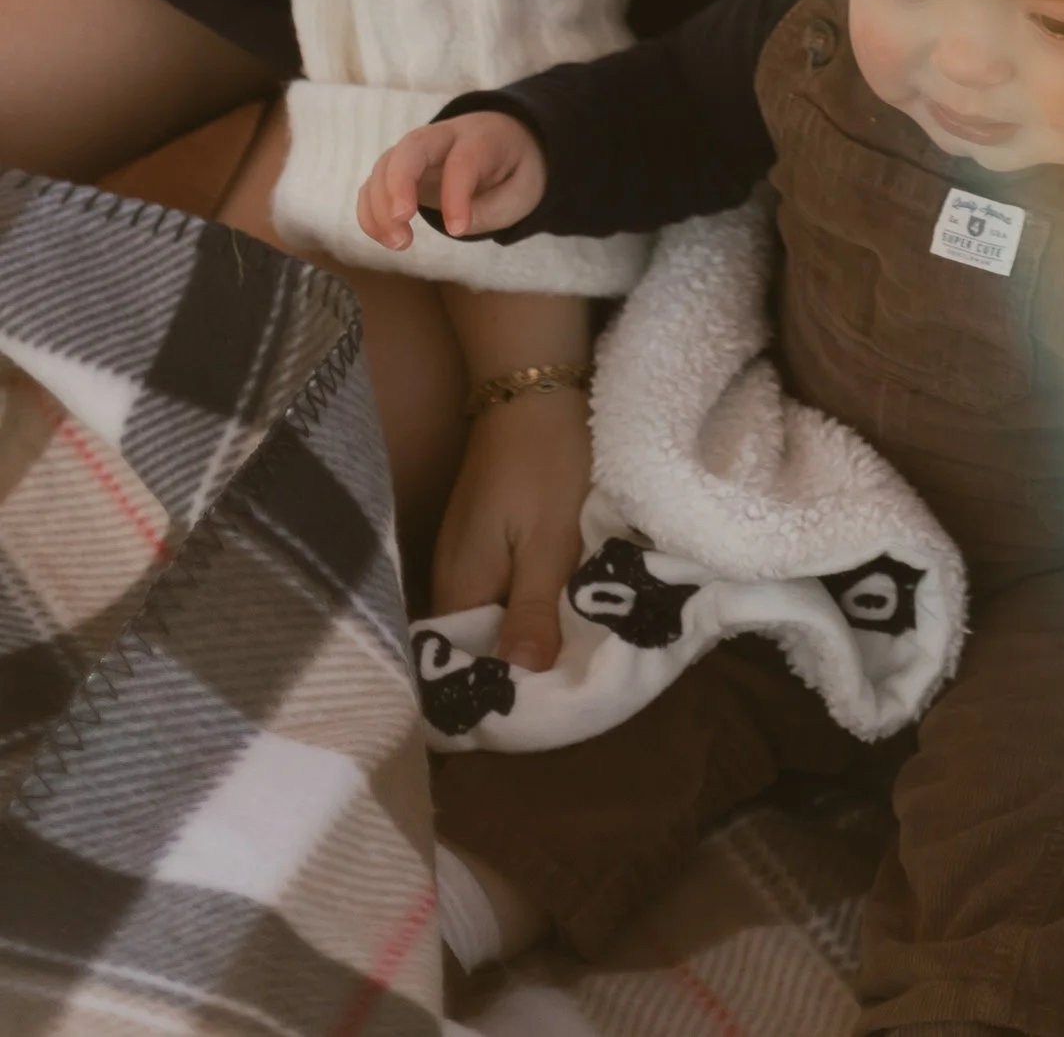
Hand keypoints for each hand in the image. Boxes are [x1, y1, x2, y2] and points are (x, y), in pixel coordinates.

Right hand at [359, 112, 546, 250]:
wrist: (506, 142)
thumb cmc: (515, 169)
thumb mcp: (523, 190)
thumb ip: (493, 209)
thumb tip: (456, 227)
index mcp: (481, 137)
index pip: (463, 160)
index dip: (456, 195)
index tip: (458, 230)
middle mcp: (444, 137)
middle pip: (412, 146)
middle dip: (400, 181)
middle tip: (401, 220)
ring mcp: (417, 151)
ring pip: (386, 164)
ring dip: (381, 205)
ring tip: (399, 243)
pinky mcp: (400, 169)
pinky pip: (374, 184)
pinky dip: (370, 211)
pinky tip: (384, 238)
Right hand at [431, 382, 591, 673]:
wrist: (535, 389)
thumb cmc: (545, 465)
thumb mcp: (549, 542)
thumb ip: (532, 610)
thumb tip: (520, 679)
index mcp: (459, 586)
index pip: (457, 666)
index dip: (489, 696)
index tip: (527, 722)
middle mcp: (450, 578)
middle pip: (474, 646)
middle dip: (510, 672)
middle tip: (558, 701)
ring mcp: (465, 555)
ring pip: (489, 618)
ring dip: (520, 638)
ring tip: (564, 670)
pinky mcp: (485, 537)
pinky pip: (499, 590)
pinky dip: (524, 606)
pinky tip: (555, 616)